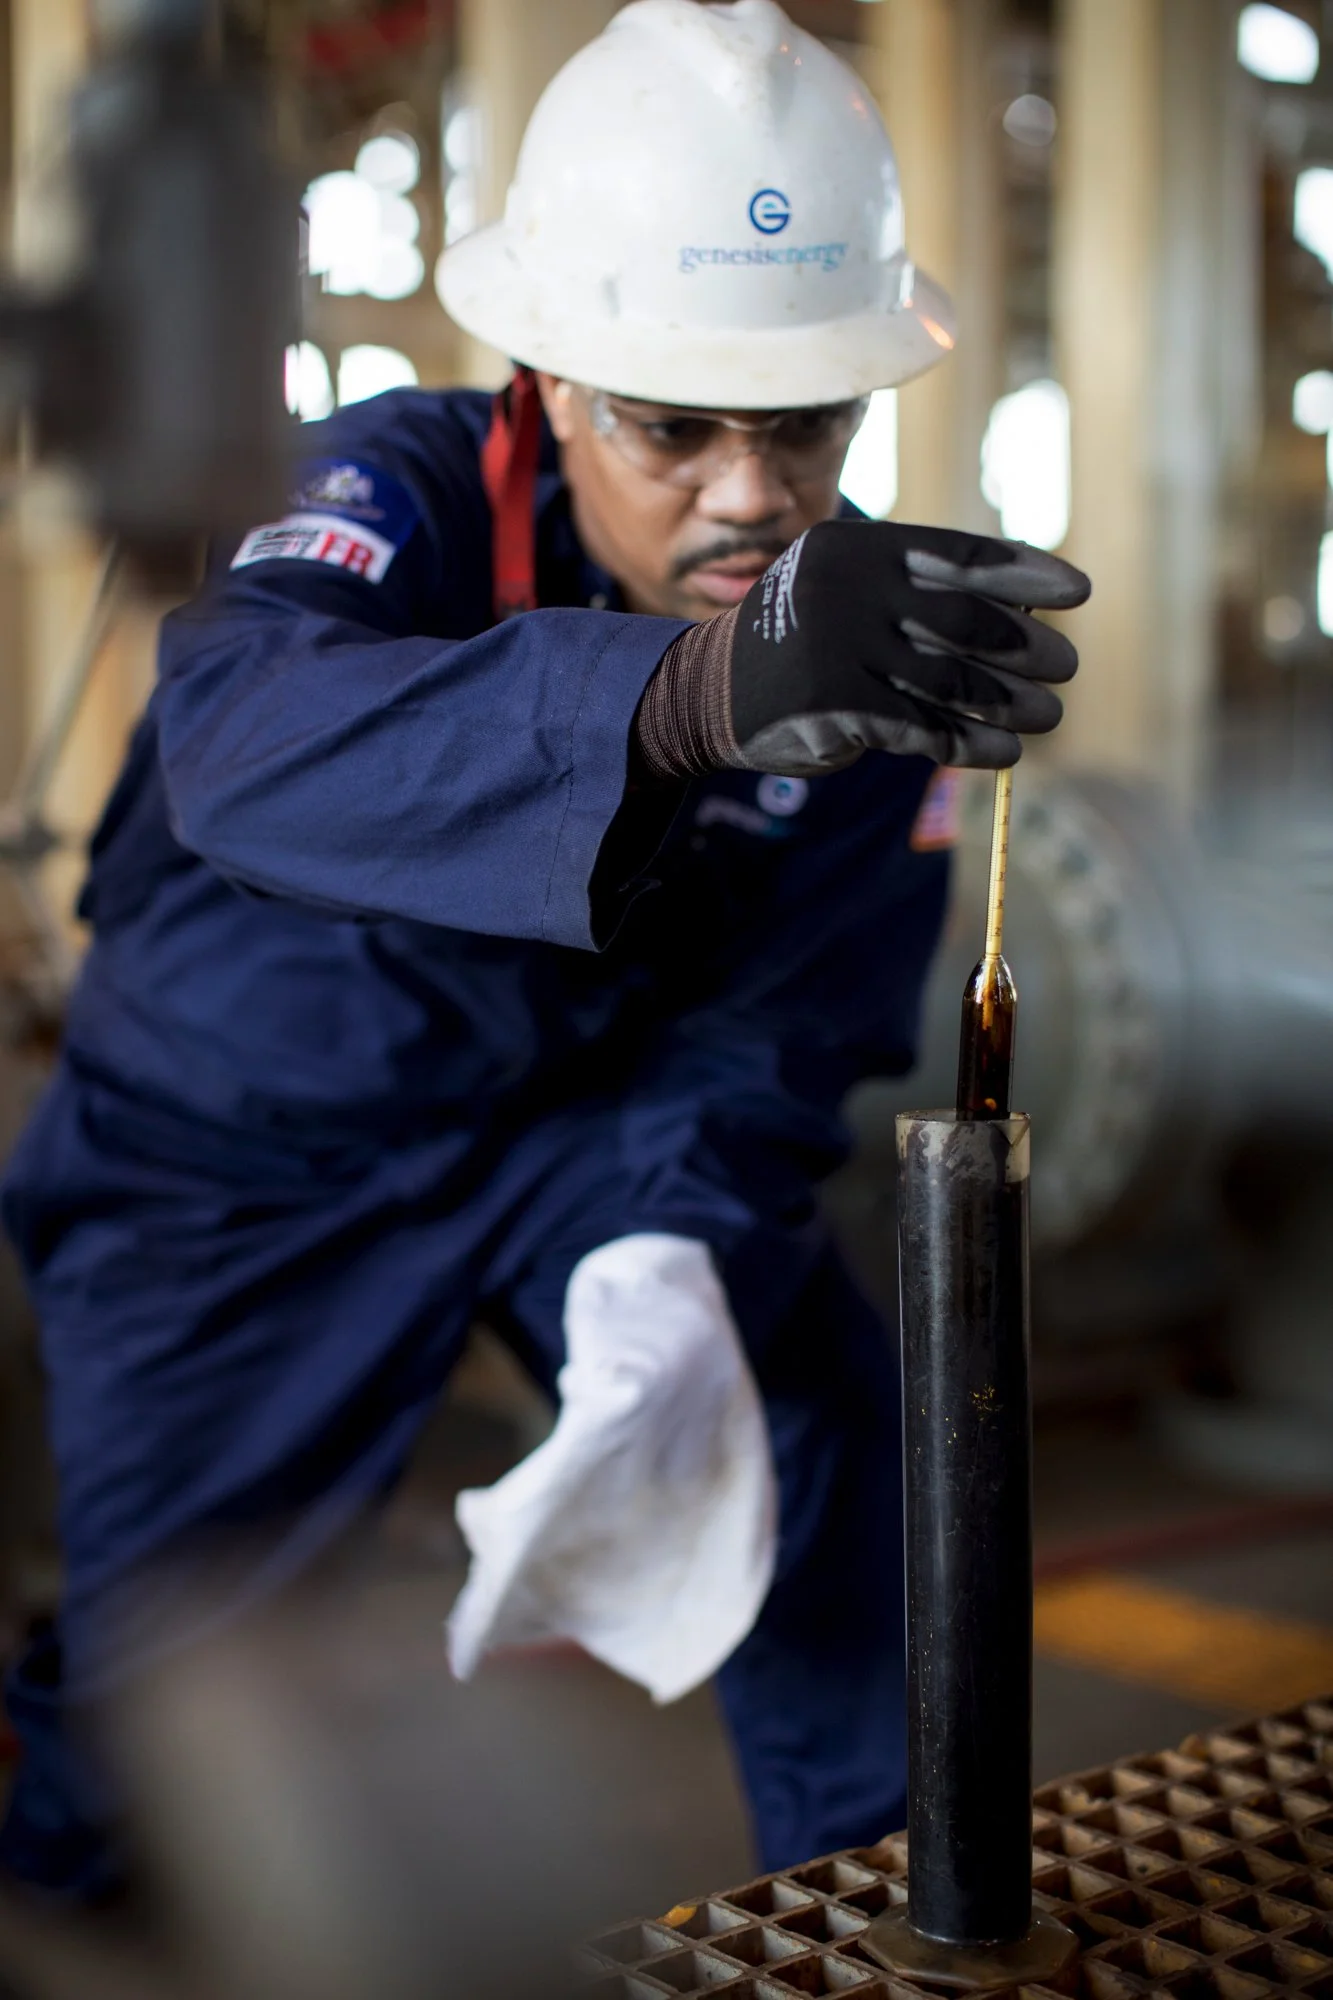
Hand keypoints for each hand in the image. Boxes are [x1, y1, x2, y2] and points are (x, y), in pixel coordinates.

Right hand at [728, 521, 1089, 775]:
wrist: (710, 692)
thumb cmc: (801, 641)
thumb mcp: (849, 591)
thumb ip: (917, 594)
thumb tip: (1024, 611)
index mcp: (861, 548)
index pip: (961, 556)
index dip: (1026, 573)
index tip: (1078, 592)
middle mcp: (850, 590)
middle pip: (967, 621)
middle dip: (1028, 647)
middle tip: (1066, 666)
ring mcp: (840, 648)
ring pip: (954, 681)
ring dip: (1012, 702)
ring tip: (1048, 715)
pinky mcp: (837, 707)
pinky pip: (925, 730)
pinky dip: (973, 744)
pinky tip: (1004, 752)